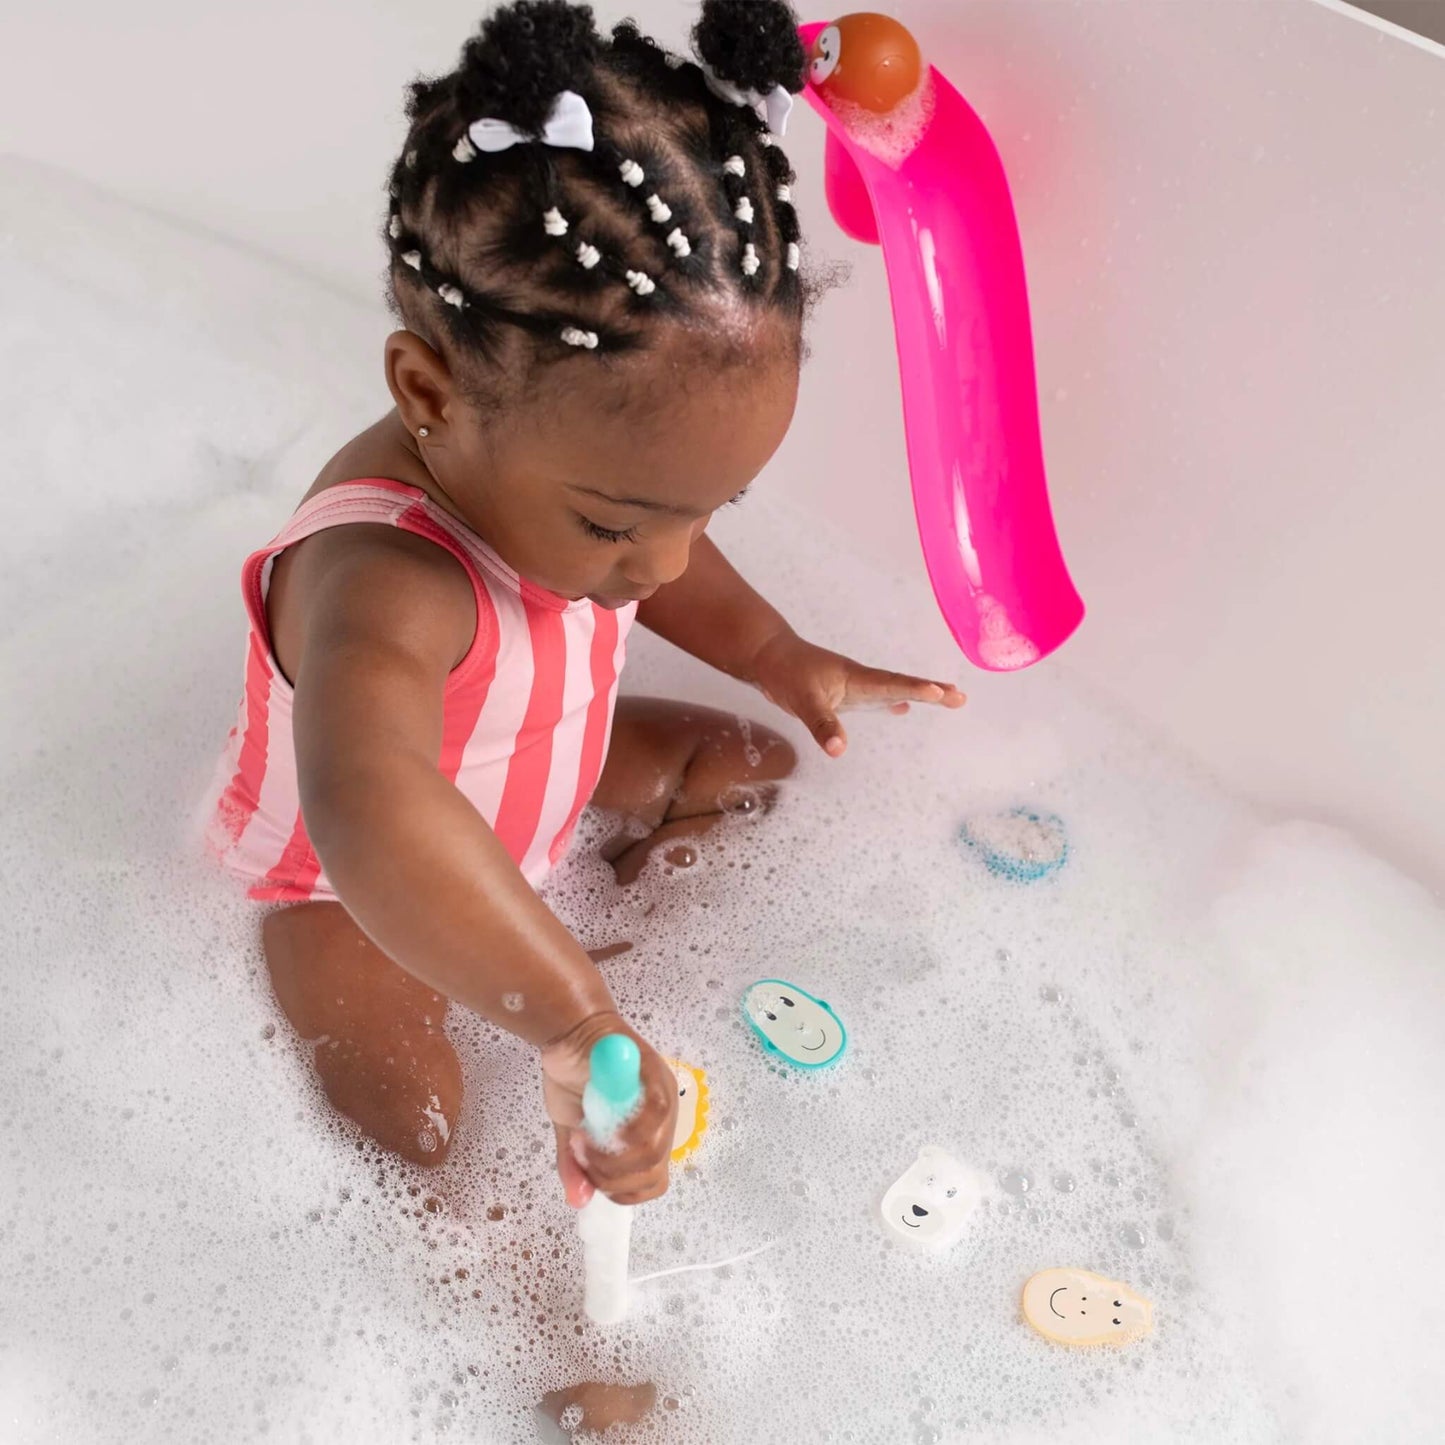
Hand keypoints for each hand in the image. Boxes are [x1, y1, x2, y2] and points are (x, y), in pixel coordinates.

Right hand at [540, 1010, 676, 1207]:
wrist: (569, 1031)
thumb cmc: (574, 1076)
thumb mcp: (570, 1129)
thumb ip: (576, 1164)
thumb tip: (578, 1201)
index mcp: (650, 1133)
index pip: (652, 1180)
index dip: (623, 1191)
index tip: (591, 1177)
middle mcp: (664, 1117)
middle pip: (654, 1171)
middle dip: (613, 1179)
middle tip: (583, 1159)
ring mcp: (664, 1095)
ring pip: (654, 1149)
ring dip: (612, 1159)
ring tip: (582, 1142)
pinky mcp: (655, 1074)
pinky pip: (653, 1114)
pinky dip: (624, 1132)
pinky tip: (593, 1129)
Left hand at [747, 627, 966, 756]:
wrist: (767, 656)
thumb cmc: (785, 673)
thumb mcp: (801, 699)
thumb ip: (822, 723)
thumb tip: (840, 749)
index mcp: (856, 678)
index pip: (893, 684)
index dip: (917, 690)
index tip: (942, 692)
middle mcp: (861, 681)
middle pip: (902, 686)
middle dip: (931, 691)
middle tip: (960, 697)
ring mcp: (853, 686)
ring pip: (893, 691)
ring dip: (918, 696)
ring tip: (946, 698)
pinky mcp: (844, 692)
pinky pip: (876, 698)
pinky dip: (893, 702)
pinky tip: (901, 710)